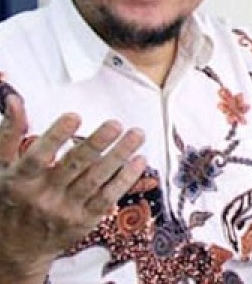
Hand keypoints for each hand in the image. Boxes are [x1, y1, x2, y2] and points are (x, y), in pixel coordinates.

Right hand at [0, 94, 146, 280]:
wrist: (15, 250)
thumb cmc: (10, 200)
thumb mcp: (0, 168)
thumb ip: (8, 134)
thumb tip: (15, 100)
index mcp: (21, 181)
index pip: (38, 157)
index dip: (56, 136)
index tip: (74, 116)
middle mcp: (44, 196)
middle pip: (75, 167)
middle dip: (97, 143)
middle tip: (116, 124)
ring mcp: (66, 210)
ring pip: (96, 180)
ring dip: (119, 156)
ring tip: (136, 135)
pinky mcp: (84, 220)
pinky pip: (108, 197)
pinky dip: (125, 179)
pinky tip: (139, 160)